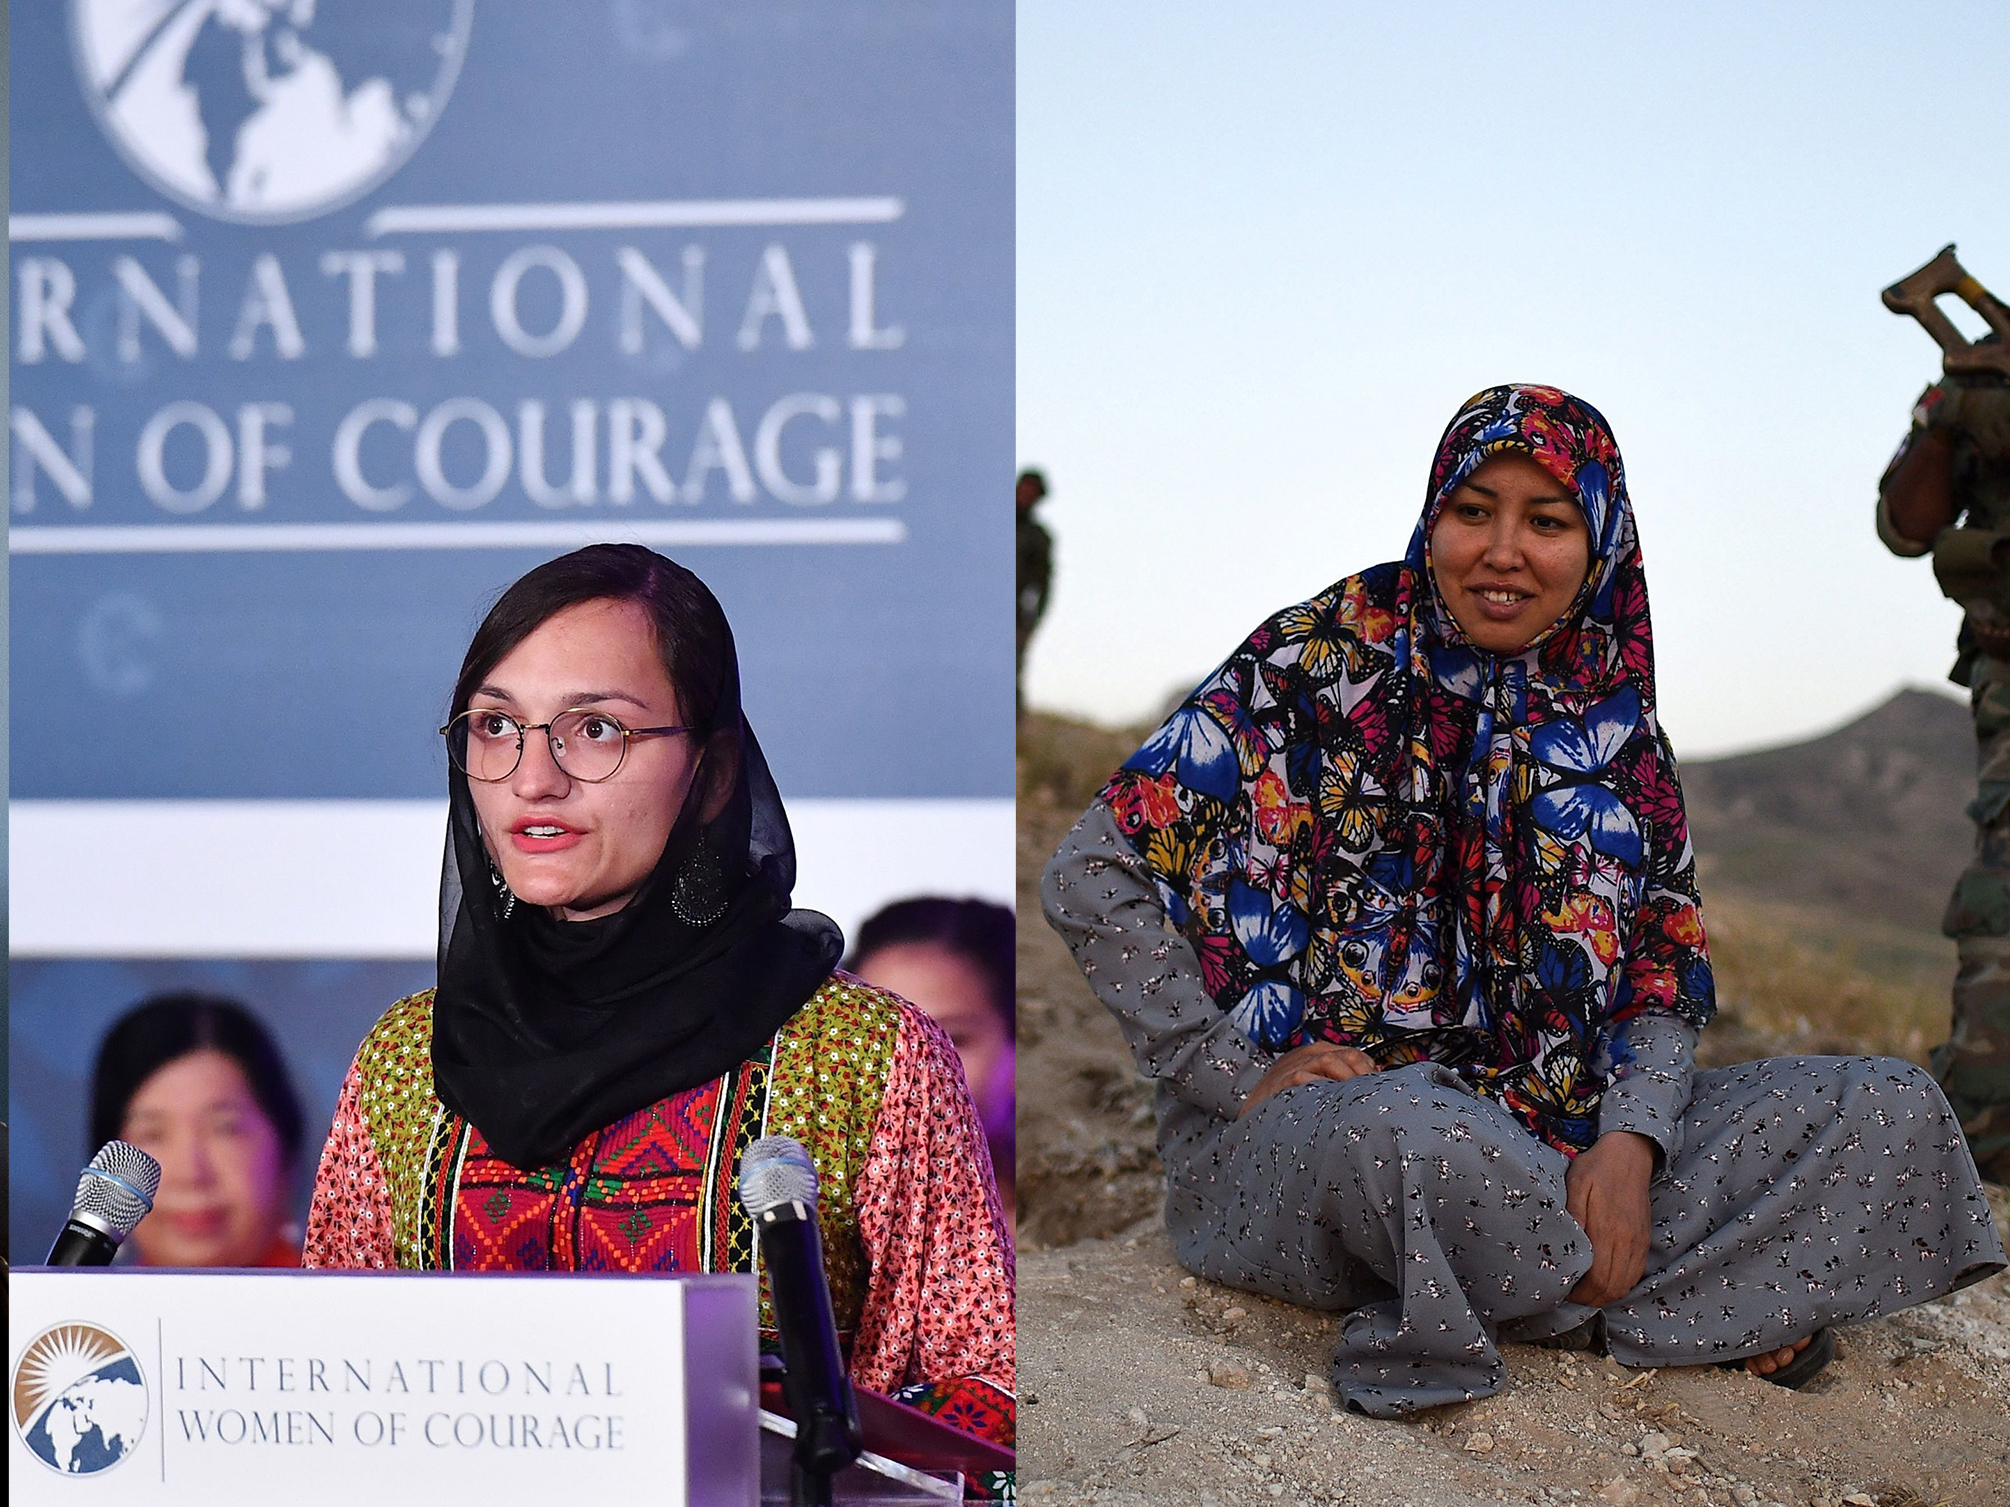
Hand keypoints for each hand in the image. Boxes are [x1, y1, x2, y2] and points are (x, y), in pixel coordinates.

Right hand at [1238, 1042, 1377, 1118]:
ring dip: (1347, 1079)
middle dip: (1363, 1074)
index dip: (1369, 1071)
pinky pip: (1304, 1077)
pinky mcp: (1282, 1080)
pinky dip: (1320, 1086)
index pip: (1355, 1053)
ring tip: (1354, 1098)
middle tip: (1370, 1096)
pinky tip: (1330, 1100)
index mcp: (1319, 1053)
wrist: (1255, 1113)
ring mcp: (1295, 1065)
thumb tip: (1374, 1085)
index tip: (1379, 1090)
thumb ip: (1341, 1083)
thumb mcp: (1317, 1086)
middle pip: (1348, 1054)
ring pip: (1329, 1061)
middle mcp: (1309, 1055)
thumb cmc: (1289, 1102)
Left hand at [1563, 1130, 1656, 1307]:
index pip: (1597, 1278)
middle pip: (1612, 1288)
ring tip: (1585, 1291)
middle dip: (1590, 1299)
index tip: (1563, 1291)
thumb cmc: (1597, 1168)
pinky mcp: (1644, 1239)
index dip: (1580, 1293)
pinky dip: (1620, 1284)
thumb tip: (1567, 1245)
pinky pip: (1635, 1273)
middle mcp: (1627, 1241)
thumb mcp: (1577, 1184)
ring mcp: (1638, 1242)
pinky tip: (1604, 1280)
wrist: (1630, 1154)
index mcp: (1608, 1230)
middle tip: (1571, 1296)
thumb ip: (1573, 1215)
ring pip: (1625, 1284)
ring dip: (1606, 1295)